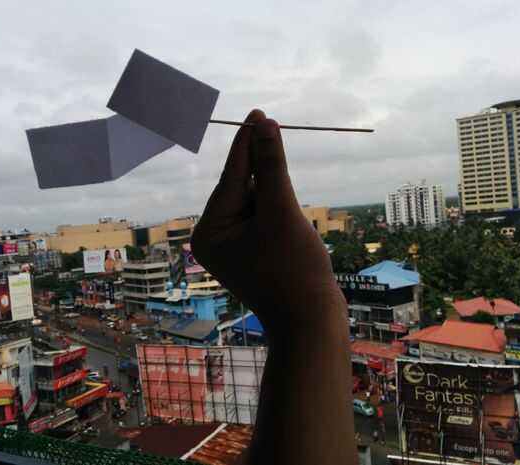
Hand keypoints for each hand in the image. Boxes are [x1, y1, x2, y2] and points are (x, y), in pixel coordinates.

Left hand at [191, 109, 342, 333]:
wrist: (311, 320)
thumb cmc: (296, 269)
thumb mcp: (282, 211)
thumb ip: (270, 166)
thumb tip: (264, 125)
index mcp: (208, 231)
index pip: (231, 177)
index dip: (247, 144)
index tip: (257, 113)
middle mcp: (212, 238)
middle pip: (242, 189)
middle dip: (267, 182)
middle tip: (282, 180)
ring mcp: (230, 246)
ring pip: (255, 202)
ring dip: (277, 199)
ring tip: (289, 228)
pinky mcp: (248, 250)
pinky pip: (262, 217)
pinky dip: (278, 212)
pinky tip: (290, 230)